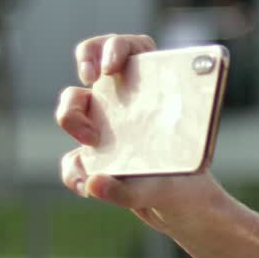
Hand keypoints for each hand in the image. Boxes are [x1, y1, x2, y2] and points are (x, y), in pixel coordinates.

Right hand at [56, 34, 226, 233]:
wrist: (184, 211)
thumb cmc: (187, 186)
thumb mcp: (168, 188)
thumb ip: (133, 188)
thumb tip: (93, 180)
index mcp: (157, 95)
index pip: (136, 50)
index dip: (117, 46)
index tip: (111, 67)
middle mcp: (130, 104)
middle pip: (95, 61)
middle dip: (86, 59)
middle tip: (92, 78)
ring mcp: (109, 127)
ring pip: (73, 104)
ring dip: (71, 117)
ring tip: (92, 142)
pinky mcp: (97, 155)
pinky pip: (73, 158)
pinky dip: (75, 173)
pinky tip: (88, 188)